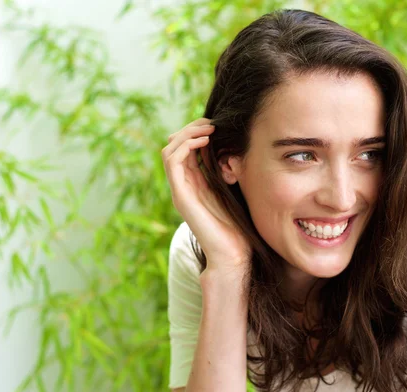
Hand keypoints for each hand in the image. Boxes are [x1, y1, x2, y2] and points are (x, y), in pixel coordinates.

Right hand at [161, 118, 251, 273]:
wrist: (232, 253)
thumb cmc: (237, 226)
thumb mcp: (233, 191)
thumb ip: (227, 172)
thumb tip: (234, 150)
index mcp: (193, 183)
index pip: (184, 148)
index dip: (196, 132)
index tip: (216, 125)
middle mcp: (182, 185)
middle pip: (174, 145)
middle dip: (191, 129)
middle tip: (211, 123)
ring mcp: (179, 190)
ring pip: (170, 149)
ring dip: (187, 134)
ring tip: (208, 130)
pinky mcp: (180, 195)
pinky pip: (172, 161)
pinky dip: (186, 146)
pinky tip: (204, 142)